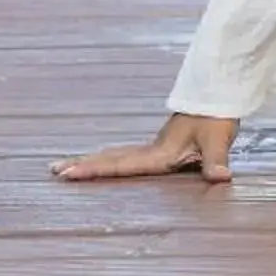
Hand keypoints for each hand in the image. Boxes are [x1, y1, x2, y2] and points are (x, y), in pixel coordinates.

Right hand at [52, 114, 236, 183]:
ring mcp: (154, 147)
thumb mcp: (218, 139)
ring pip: (116, 155)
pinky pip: (127, 155)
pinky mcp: (161, 147)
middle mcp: (151, 150)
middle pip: (110, 158)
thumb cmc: (217, 118)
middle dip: (83, 165)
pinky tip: (103, 162)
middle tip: (53, 170)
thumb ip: (216, 160)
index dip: (94, 170)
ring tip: (66, 167)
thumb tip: (222, 177)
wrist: (220, 97)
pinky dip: (109, 160)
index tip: (68, 173)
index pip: (120, 164)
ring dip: (93, 161)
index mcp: (158, 153)